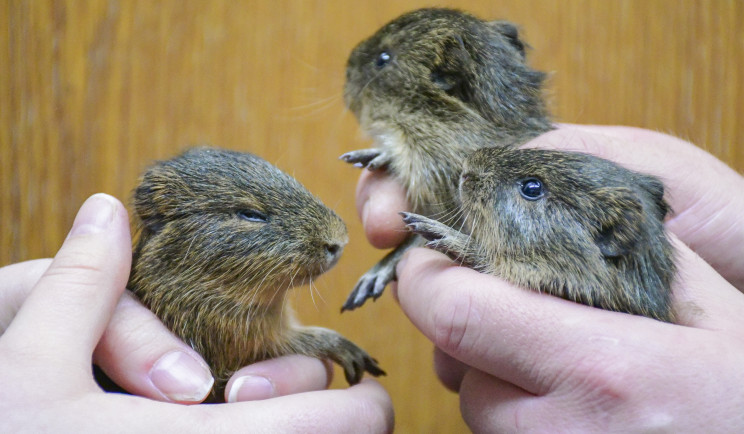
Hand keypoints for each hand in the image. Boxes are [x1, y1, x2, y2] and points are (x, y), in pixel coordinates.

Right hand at [0, 194, 392, 431]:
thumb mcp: (22, 364)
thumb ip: (78, 287)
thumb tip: (107, 212)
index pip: (337, 428)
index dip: (361, 406)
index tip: (351, 381)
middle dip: (303, 406)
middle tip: (256, 381)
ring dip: (280, 429)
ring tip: (222, 401)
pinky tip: (196, 421)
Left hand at [355, 125, 743, 429]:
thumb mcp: (723, 316)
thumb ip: (641, 259)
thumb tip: (571, 216)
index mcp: (601, 368)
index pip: (457, 313)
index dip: (426, 279)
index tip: (433, 257)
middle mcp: (562, 432)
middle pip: (457, 365)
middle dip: (465, 328)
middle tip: (508, 307)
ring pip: (477, 409)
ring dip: (493, 377)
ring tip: (558, 364)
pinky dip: (516, 415)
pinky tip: (570, 405)